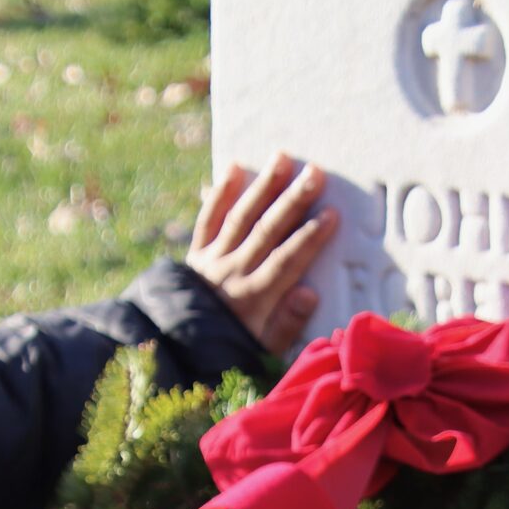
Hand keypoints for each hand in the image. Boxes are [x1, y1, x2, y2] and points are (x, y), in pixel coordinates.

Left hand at [185, 153, 337, 351]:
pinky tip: (235, 168)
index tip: (331, 213)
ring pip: (240, 217)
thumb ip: (286, 325)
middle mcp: (233, 272)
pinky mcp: (196, 253)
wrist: (177, 348)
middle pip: (266, 231)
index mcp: (254, 298)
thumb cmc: (229, 350)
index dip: (309, 237)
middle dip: (292, 201)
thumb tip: (309, 293)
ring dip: (263, 187)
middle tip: (315, 173)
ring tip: (282, 157)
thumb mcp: (262, 351)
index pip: (286, 261)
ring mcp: (212, 260)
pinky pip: (208, 219)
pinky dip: (220, 193)